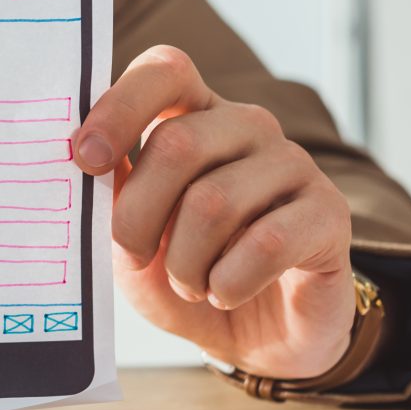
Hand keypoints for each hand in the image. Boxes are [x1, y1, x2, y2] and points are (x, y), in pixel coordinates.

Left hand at [74, 46, 354, 378]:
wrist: (257, 338)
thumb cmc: (185, 278)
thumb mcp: (132, 241)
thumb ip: (111, 195)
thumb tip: (81, 157)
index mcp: (194, 116)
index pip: (164, 72)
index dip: (119, 107)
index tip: (85, 159)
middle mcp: (246, 126)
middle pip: (177, 143)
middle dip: (137, 215)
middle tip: (135, 257)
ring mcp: (293, 165)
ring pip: (214, 200)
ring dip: (184, 261)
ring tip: (189, 284)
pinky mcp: (329, 214)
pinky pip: (267, 243)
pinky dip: (228, 282)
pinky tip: (224, 293)